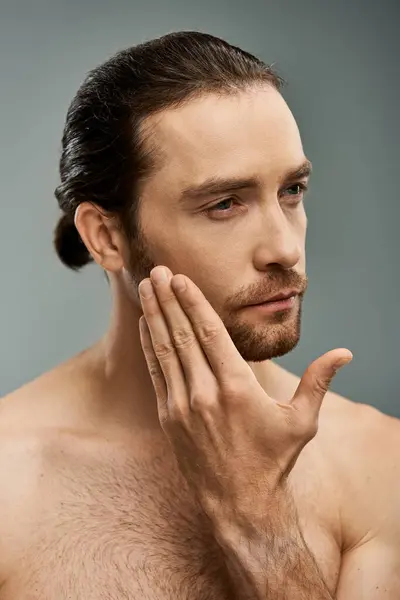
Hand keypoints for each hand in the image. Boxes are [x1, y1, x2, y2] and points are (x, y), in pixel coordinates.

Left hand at [138, 265, 351, 519]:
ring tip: (147, 287)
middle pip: (182, 334)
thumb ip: (318, 382)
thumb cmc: (274, 461)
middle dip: (169, 299)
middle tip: (158, 270)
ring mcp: (183, 406)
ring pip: (164, 350)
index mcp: (237, 387)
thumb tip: (344, 353)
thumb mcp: (301, 421)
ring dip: (154, 316)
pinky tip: (145, 325)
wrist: (240, 505)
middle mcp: (205, 393)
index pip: (210, 333)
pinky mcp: (169, 418)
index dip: (193, 301)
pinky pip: (156, 373)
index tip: (181, 278)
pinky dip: (149, 346)